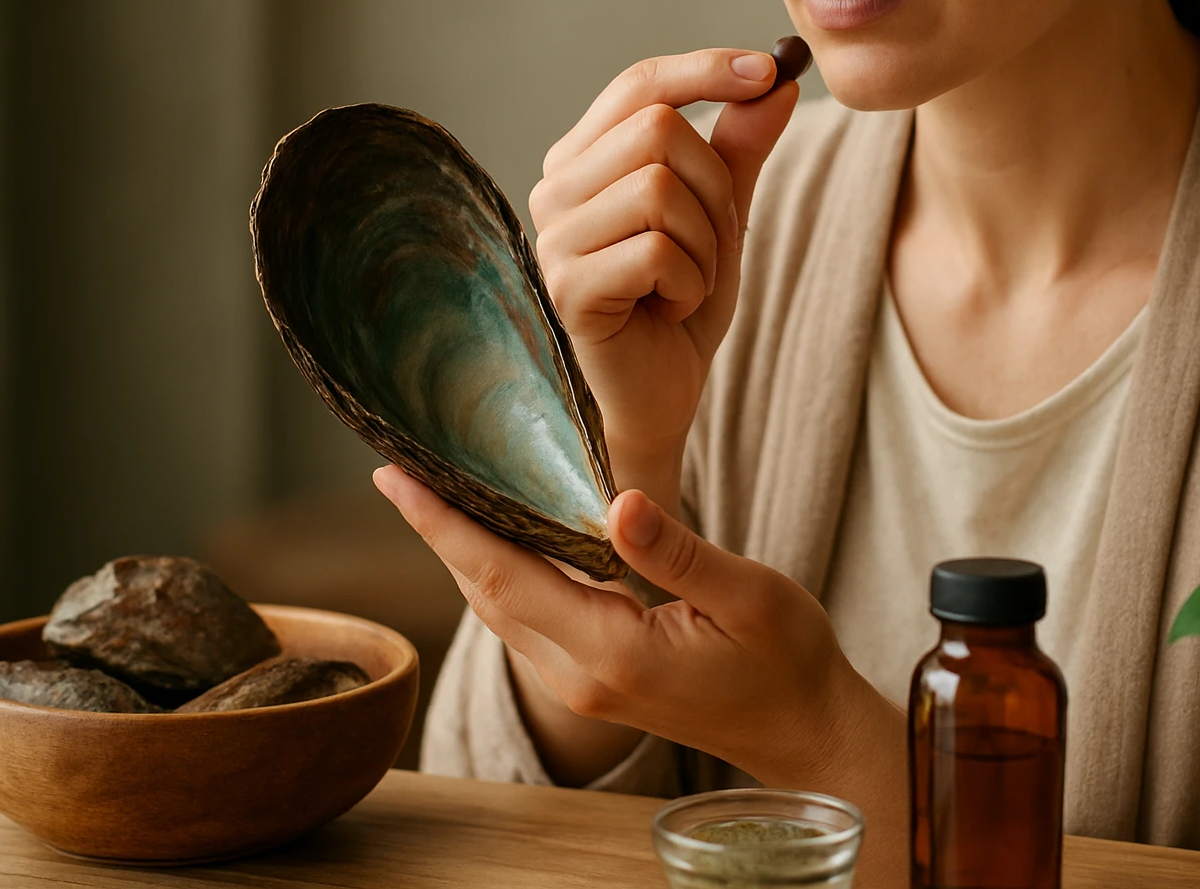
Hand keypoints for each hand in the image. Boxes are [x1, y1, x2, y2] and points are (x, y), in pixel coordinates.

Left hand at [374, 465, 907, 884]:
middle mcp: (580, 676)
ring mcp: (582, 686)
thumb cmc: (787, 660)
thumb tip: (618, 503)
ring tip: (432, 495)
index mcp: (614, 652)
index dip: (445, 526)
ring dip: (462, 554)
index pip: (505, 577)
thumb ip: (679, 552)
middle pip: (485, 594)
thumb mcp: (750, 597)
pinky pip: (525, 622)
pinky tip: (498, 538)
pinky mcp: (592, 683)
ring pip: (499, 611)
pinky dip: (498, 575)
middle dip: (437, 531)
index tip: (396, 479)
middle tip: (397, 469)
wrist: (803, 730)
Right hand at [530, 51, 799, 504]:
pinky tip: (673, 308)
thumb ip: (739, 149)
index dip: (704, 69)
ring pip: (659, 188)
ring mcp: (554, 239)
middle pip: (657, 129)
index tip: (768, 69)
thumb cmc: (679, 305)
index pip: (637, 85)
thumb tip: (776, 79)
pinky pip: (656, 250)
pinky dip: (690, 281)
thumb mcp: (721, 217)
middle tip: (714, 244)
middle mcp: (555, 189)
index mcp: (583, 160)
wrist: (661, 396)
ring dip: (705, 242)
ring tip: (690, 281)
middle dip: (715, 187)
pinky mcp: (568, 288)